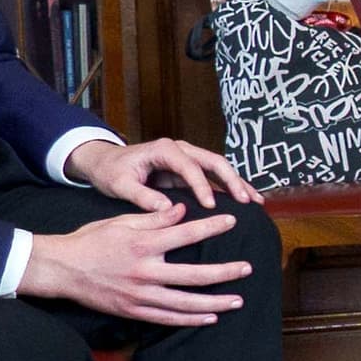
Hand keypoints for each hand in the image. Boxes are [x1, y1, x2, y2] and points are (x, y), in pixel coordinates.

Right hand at [18, 205, 249, 325]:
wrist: (61, 269)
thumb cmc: (91, 240)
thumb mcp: (120, 221)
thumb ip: (153, 218)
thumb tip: (182, 209)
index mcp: (142, 243)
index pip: (186, 234)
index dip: (212, 227)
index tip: (233, 221)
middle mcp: (144, 271)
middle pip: (194, 275)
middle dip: (225, 273)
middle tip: (248, 269)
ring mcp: (139, 295)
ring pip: (185, 303)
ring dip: (215, 303)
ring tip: (238, 300)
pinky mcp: (133, 311)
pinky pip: (167, 318)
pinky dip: (190, 320)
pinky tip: (209, 317)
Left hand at [66, 136, 259, 212]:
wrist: (105, 162)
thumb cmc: (111, 171)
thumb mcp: (120, 185)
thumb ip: (142, 196)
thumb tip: (168, 210)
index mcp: (164, 149)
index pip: (190, 167)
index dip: (202, 186)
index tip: (210, 206)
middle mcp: (180, 149)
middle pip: (214, 161)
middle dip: (232, 180)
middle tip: (246, 200)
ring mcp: (187, 157)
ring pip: (219, 167)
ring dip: (237, 183)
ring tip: (255, 200)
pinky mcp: (188, 169)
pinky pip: (213, 177)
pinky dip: (229, 187)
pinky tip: (244, 199)